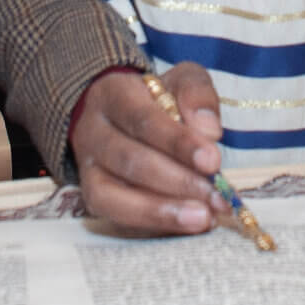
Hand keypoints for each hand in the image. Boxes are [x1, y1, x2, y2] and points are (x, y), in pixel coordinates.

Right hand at [70, 63, 223, 235]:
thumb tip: (209, 131)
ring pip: (114, 194)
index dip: (178, 142)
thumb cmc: (158, 100)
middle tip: (216, 197)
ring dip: (162, 210)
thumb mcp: (181, 81)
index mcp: (114, 94)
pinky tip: (185, 224)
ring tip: (203, 218)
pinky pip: (115, 215)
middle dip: (178, 181)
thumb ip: (197, 95)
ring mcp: (87, 166)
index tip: (212, 161)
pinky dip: (151, 222)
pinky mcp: (91, 195)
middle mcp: (92, 130)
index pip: (143, 119)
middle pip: (130, 160)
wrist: (122, 115)